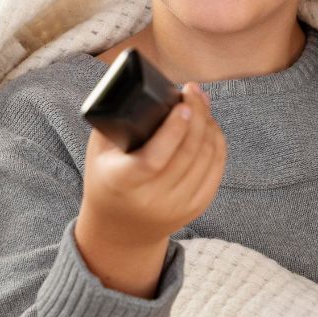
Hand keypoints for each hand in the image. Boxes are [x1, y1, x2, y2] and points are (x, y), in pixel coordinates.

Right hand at [79, 82, 226, 248]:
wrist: (120, 228)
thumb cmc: (108, 177)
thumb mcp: (100, 150)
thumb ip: (119, 120)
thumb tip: (153, 88)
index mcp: (122, 183)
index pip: (155, 159)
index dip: (174, 130)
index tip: (182, 104)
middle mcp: (152, 199)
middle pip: (188, 153)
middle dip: (197, 115)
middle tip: (193, 90)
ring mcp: (177, 207)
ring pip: (207, 158)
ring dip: (209, 125)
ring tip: (201, 104)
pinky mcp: (196, 208)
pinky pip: (216, 170)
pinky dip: (217, 144)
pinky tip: (210, 127)